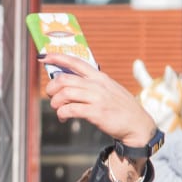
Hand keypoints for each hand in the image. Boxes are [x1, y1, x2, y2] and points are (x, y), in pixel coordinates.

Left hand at [39, 53, 156, 147]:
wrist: (137, 125)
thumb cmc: (121, 109)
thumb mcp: (109, 89)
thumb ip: (93, 84)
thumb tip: (71, 84)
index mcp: (99, 77)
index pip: (75, 62)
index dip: (57, 57)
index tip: (44, 56)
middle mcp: (97, 85)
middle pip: (65, 79)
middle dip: (52, 87)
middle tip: (51, 95)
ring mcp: (97, 98)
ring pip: (65, 94)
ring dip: (55, 102)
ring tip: (57, 109)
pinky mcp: (96, 113)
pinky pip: (71, 110)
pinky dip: (62, 114)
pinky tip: (63, 118)